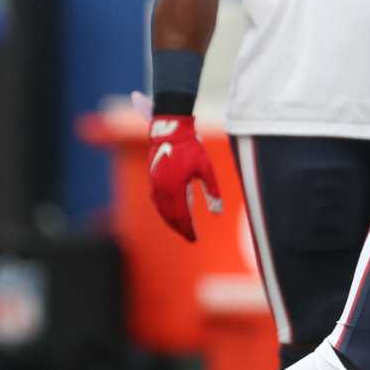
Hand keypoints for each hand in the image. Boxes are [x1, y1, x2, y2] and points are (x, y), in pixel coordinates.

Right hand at [147, 114, 220, 241]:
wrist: (171, 130)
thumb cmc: (191, 148)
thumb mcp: (206, 169)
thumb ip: (212, 191)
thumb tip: (217, 213)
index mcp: (176, 188)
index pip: (182, 216)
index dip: (188, 229)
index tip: (195, 239)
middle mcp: (162, 189)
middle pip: (170, 216)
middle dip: (180, 228)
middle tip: (189, 238)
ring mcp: (154, 184)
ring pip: (161, 210)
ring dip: (171, 221)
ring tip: (181, 228)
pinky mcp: (152, 178)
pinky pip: (156, 201)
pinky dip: (163, 211)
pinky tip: (170, 213)